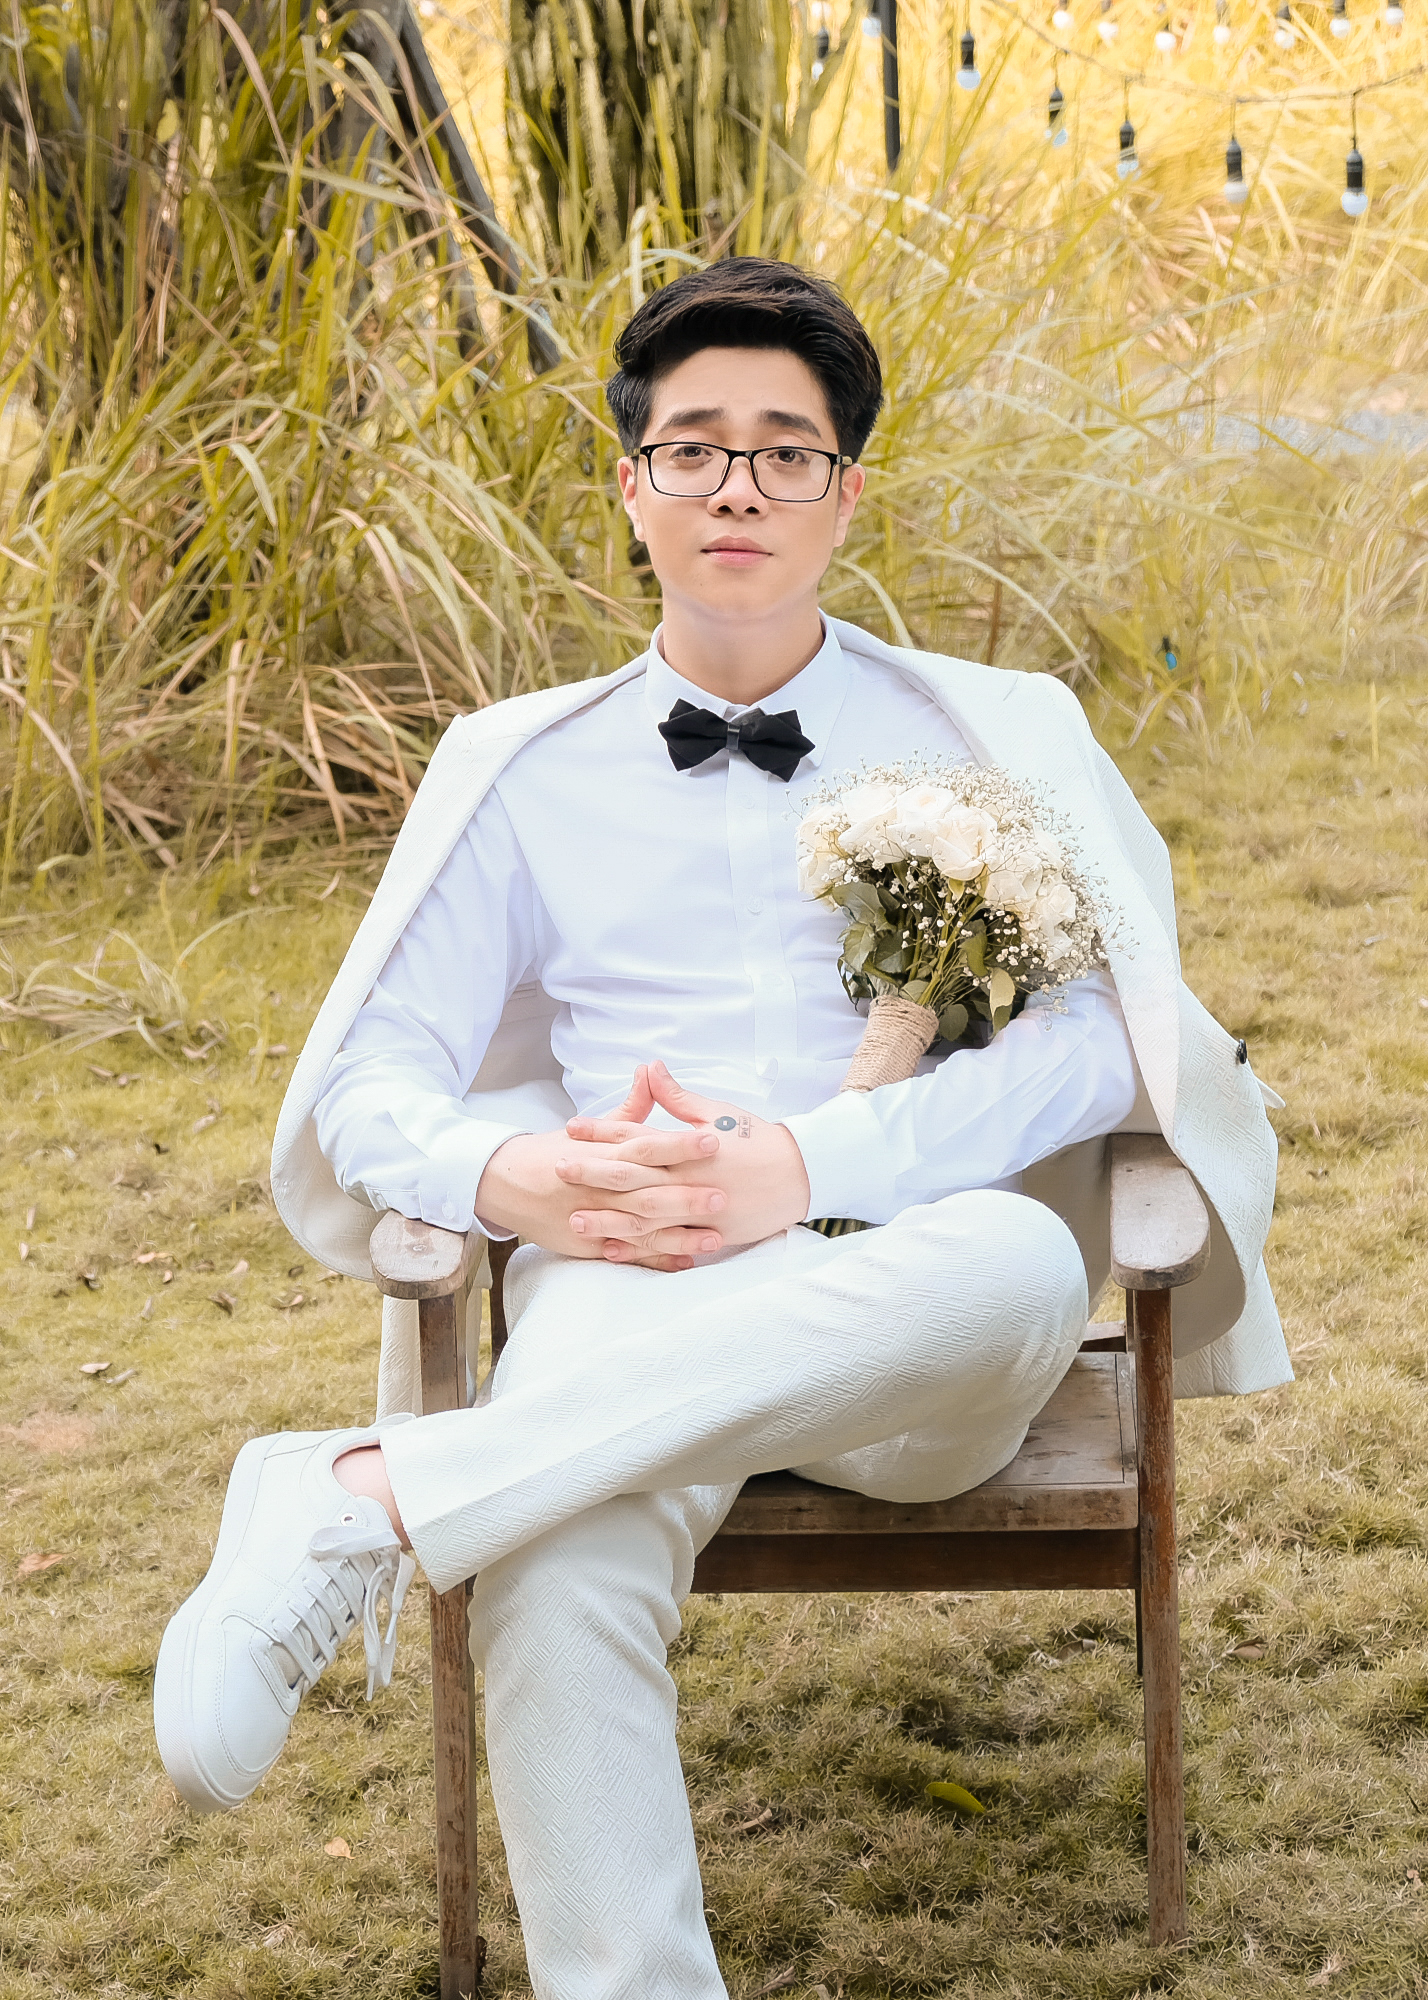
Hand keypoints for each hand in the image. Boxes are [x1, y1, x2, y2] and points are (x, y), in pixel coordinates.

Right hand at [474, 1121, 727, 1271]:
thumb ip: (629, 1108)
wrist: (505, 1182)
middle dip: (685, 1195)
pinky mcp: (591, 1244)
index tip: (713, 1140)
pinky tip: (686, 1262)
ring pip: (642, 1228)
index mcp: (604, 1154)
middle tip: (722, 1194)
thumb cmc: (553, 1152)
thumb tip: (650, 1071)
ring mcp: (596, 1218)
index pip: (647, 1146)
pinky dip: (655, 1259)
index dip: (680, 1144)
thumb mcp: (591, 1130)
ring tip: (716, 1237)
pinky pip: (628, 1254)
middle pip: (648, 1191)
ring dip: (679, 1234)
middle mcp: (600, 1187)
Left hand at [562, 1061, 810, 1258]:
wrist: (801, 1173)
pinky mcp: (709, 1232)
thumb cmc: (758, 1139)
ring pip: (645, 1215)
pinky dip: (640, 1247)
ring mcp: (698, 1207)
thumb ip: (678, 1096)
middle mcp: (689, 1176)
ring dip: (608, 1216)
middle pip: (633, 1174)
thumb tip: (651, 1066)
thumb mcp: (717, 1111)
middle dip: (593, 1171)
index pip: (638, 1134)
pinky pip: (669, 1242)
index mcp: (688, 1144)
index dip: (603, 1131)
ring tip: (574, 1218)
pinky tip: (611, 1249)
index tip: (572, 1128)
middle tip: (558, 1168)